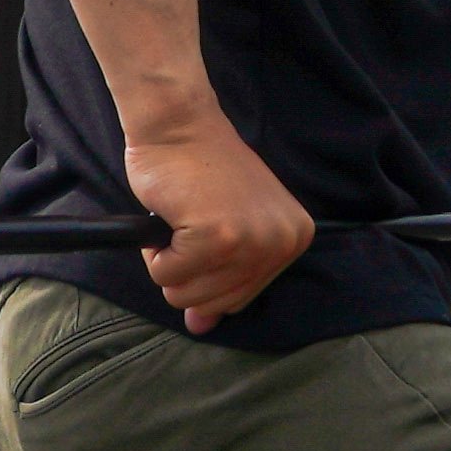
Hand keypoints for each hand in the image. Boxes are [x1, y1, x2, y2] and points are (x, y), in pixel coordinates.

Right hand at [124, 108, 314, 332]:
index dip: (209, 275)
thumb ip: (220, 280)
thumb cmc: (200, 168)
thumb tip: (200, 327)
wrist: (180, 123)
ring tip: (181, 219)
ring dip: (169, 261)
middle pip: (216, 303)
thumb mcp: (227, 227)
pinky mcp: (216, 236)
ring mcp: (251, 240)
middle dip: (187, 271)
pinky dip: (156, 251)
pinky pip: (167, 274)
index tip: (205, 233)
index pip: (240, 299)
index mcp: (294, 238)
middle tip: (188, 225)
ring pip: (186, 294)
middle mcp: (281, 242)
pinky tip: (170, 215)